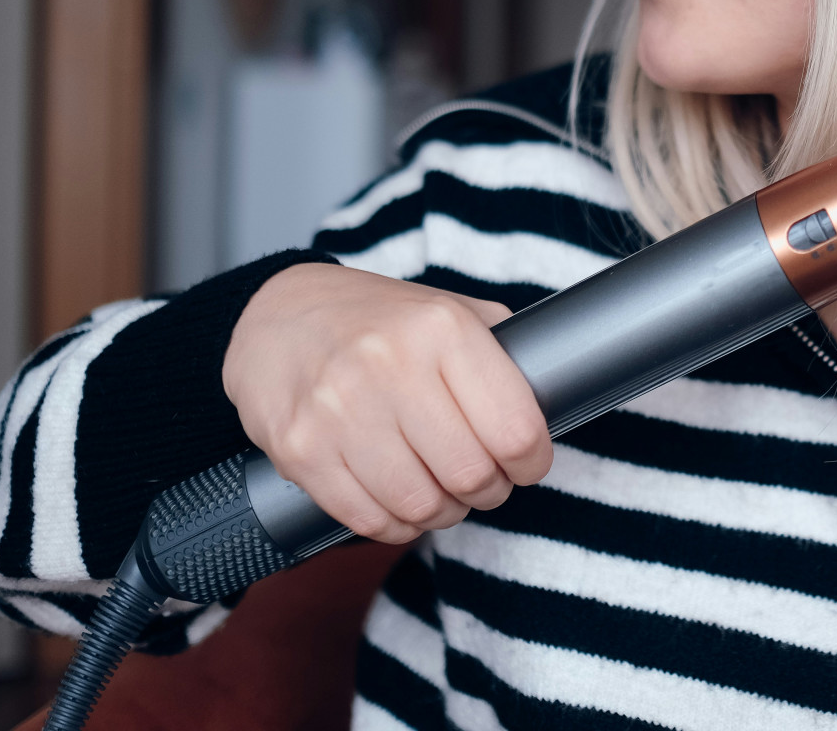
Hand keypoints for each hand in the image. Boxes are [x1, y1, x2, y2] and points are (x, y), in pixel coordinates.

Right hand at [223, 262, 552, 542]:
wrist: (277, 317)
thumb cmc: (379, 322)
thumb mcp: (449, 310)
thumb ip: (504, 351)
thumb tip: (559, 396)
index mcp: (441, 328)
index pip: (516, 429)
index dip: (533, 461)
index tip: (528, 462)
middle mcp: (389, 364)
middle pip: (471, 475)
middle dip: (489, 490)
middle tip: (484, 481)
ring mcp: (338, 410)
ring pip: (420, 506)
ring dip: (443, 512)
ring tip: (442, 492)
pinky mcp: (300, 450)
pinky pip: (368, 521)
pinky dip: (396, 525)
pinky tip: (400, 502)